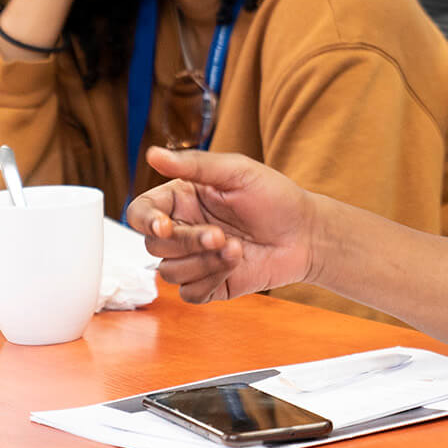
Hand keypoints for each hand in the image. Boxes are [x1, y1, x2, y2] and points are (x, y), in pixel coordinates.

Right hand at [127, 147, 317, 303]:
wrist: (306, 234)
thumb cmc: (275, 197)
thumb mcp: (237, 172)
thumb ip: (194, 165)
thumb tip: (153, 154)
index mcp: (183, 199)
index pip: (141, 212)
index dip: (146, 221)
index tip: (164, 226)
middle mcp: (184, 229)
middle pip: (154, 246)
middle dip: (187, 242)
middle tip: (219, 235)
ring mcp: (195, 259)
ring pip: (169, 272)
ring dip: (203, 262)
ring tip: (236, 248)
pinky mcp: (210, 284)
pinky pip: (189, 293)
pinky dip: (211, 280)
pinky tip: (236, 264)